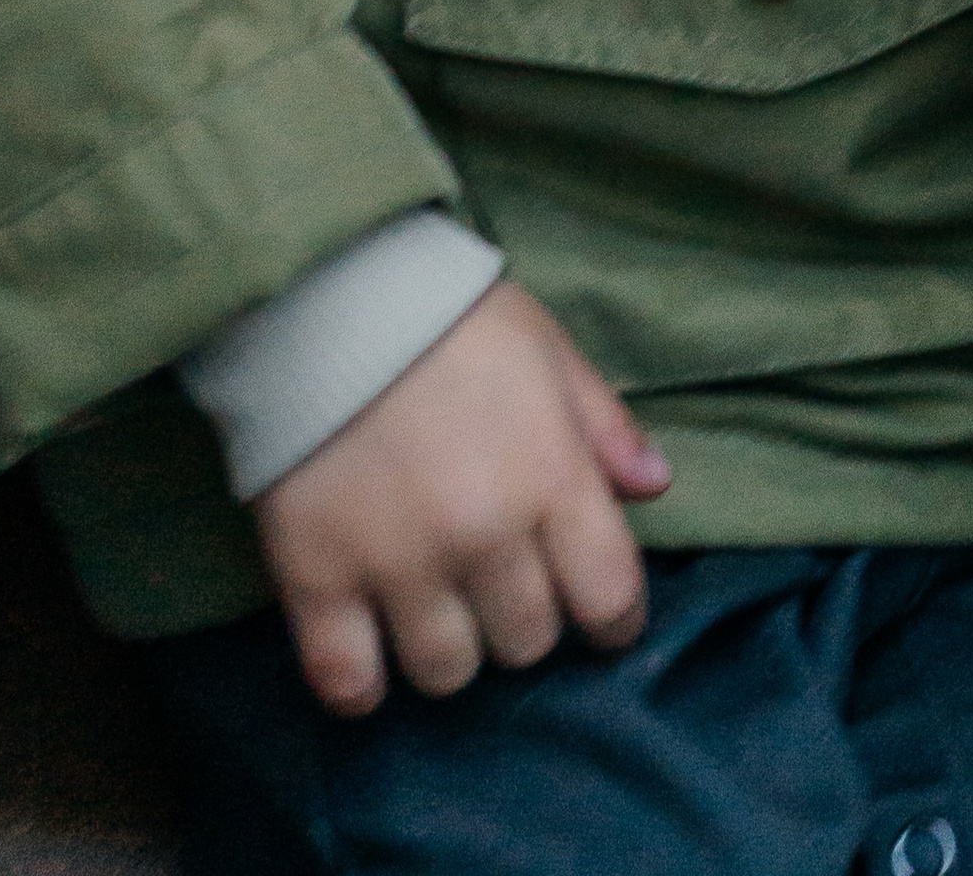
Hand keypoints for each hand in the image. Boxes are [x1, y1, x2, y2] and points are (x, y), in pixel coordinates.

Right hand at [253, 282, 672, 714]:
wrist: (321, 287)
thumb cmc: (448, 313)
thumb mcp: (546, 349)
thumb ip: (603, 424)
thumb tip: (655, 487)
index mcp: (551, 476)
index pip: (609, 597)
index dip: (613, 619)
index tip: (598, 615)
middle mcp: (484, 534)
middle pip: (528, 642)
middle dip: (525, 620)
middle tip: (502, 585)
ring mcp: (399, 564)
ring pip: (448, 673)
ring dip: (451, 651)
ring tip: (436, 610)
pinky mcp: (317, 578)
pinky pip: (348, 681)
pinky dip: (361, 685)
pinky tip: (366, 657)